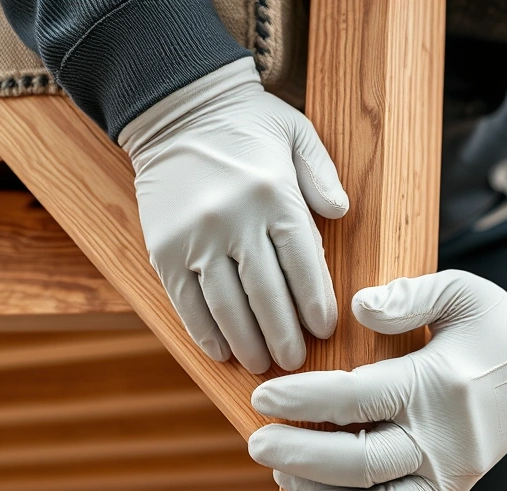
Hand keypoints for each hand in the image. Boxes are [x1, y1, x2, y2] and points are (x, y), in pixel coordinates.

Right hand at [120, 57, 348, 373]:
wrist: (176, 108)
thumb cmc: (246, 124)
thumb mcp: (297, 133)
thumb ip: (322, 174)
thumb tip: (341, 213)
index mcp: (275, 196)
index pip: (304, 265)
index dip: (316, 305)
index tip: (324, 330)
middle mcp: (236, 220)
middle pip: (267, 296)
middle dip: (285, 337)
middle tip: (295, 363)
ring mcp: (197, 238)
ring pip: (228, 307)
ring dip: (247, 343)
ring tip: (262, 364)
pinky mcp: (165, 249)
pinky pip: (187, 302)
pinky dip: (205, 332)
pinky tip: (221, 350)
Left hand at [248, 270, 506, 490]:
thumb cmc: (495, 322)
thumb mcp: (459, 290)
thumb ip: (409, 295)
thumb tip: (357, 308)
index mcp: (439, 381)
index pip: (358, 397)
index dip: (305, 399)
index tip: (263, 395)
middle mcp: (446, 435)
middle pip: (359, 459)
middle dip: (300, 454)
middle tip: (255, 442)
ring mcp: (452, 467)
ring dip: (320, 490)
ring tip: (279, 472)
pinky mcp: (453, 486)